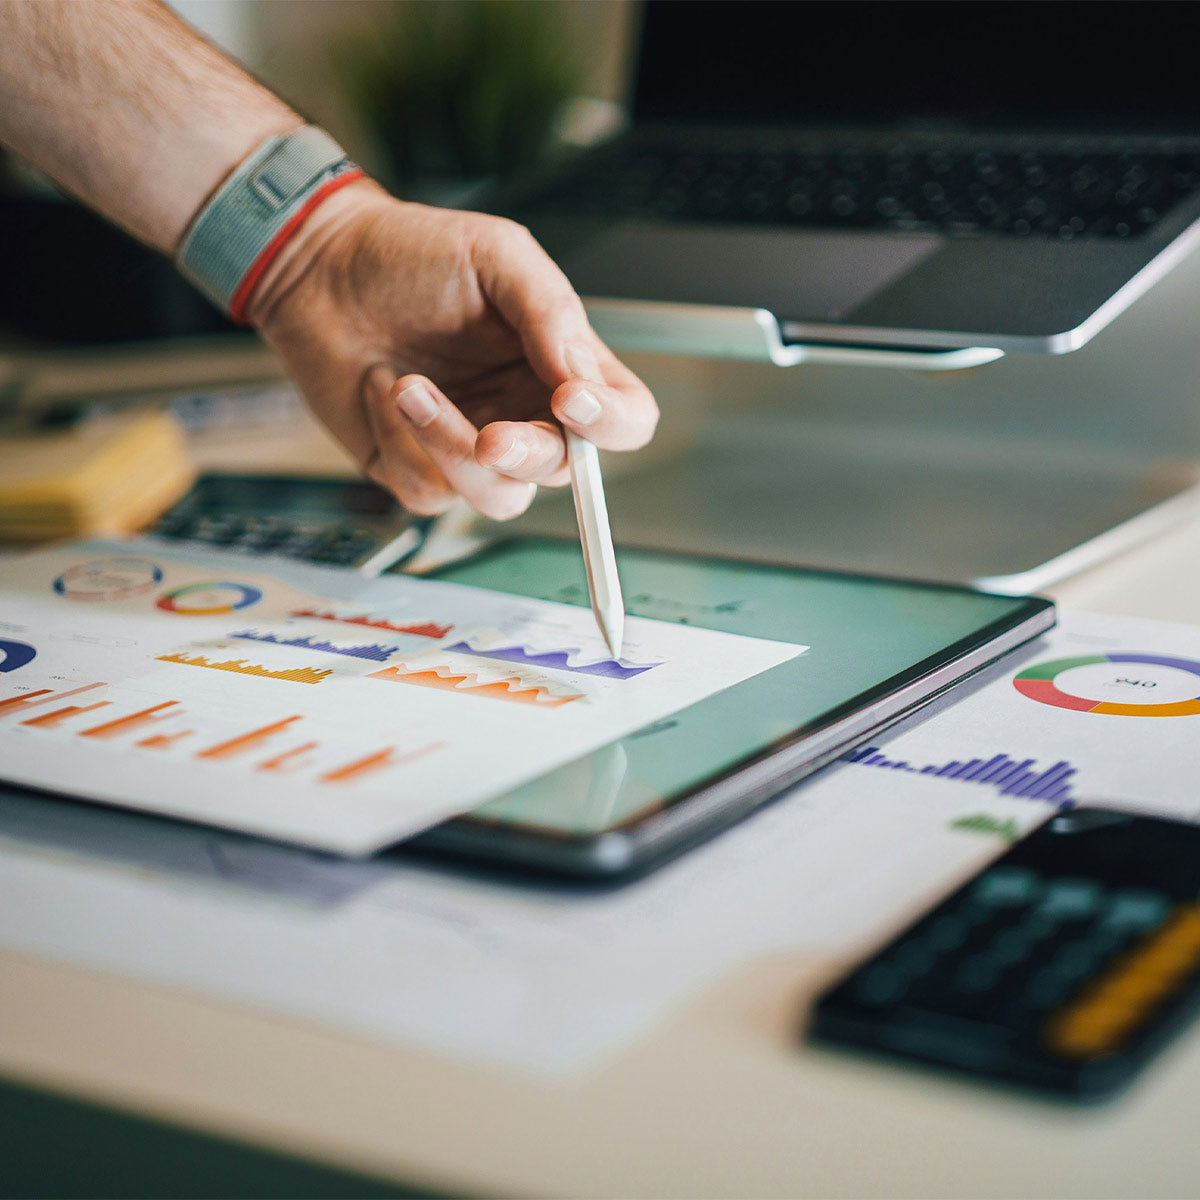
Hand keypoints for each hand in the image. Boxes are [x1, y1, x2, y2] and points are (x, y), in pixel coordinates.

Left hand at [249, 181, 657, 519]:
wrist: (319, 268)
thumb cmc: (410, 254)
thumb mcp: (496, 255)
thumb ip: (551, 312)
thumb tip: (582, 380)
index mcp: (560, 366)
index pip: (624, 419)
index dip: (612, 425)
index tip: (572, 401)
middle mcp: (525, 413)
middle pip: (565, 472)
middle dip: (526, 454)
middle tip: (492, 435)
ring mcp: (472, 447)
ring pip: (499, 497)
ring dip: (453, 448)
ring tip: (408, 386)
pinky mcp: (417, 468)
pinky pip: (429, 491)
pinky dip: (401, 443)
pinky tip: (382, 392)